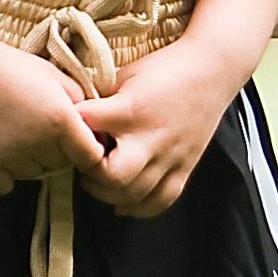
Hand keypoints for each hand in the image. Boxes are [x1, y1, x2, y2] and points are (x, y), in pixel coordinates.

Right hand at [0, 36, 107, 198]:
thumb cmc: (12, 65)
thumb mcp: (57, 76)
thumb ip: (82, 103)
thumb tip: (96, 129)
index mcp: (60, 121)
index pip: (91, 156)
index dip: (89, 149)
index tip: (80, 141)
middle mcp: (36, 143)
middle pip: (62, 166)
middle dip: (59, 152)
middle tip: (42, 130)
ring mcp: (8, 157)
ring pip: (34, 176)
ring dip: (32, 163)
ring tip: (19, 136)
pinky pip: (5, 186)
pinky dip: (6, 175)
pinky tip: (3, 154)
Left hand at [80, 35, 247, 217]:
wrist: (213, 69)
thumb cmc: (164, 68)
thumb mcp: (125, 74)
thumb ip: (99, 99)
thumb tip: (70, 117)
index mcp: (131, 110)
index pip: (84, 127)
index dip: (67, 129)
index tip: (65, 128)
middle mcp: (151, 138)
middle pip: (113, 177)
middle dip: (91, 175)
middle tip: (85, 162)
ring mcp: (171, 157)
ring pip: (134, 195)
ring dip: (109, 193)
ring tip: (100, 179)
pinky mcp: (185, 167)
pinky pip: (161, 200)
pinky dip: (139, 207)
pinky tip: (124, 201)